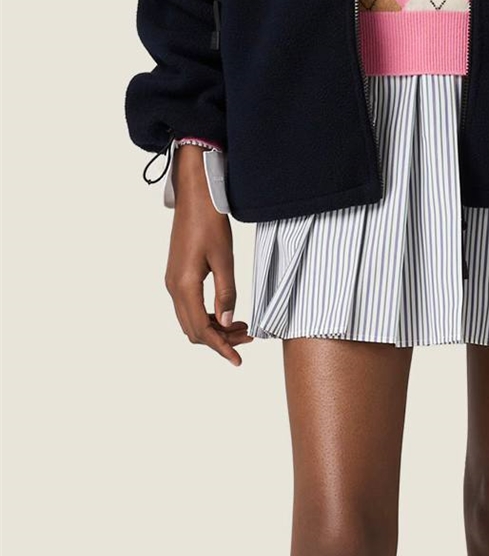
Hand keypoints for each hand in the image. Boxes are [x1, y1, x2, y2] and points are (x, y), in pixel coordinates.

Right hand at [164, 145, 253, 365]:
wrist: (195, 195)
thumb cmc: (210, 222)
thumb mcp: (224, 258)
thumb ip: (226, 292)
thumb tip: (227, 323)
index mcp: (184, 285)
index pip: (201, 330)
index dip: (221, 347)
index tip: (238, 360)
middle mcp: (173, 287)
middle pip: (194, 329)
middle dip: (220, 339)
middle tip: (248, 338)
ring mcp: (173, 281)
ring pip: (191, 319)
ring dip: (215, 328)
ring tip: (242, 327)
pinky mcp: (177, 274)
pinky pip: (189, 306)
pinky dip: (207, 315)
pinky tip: (226, 312)